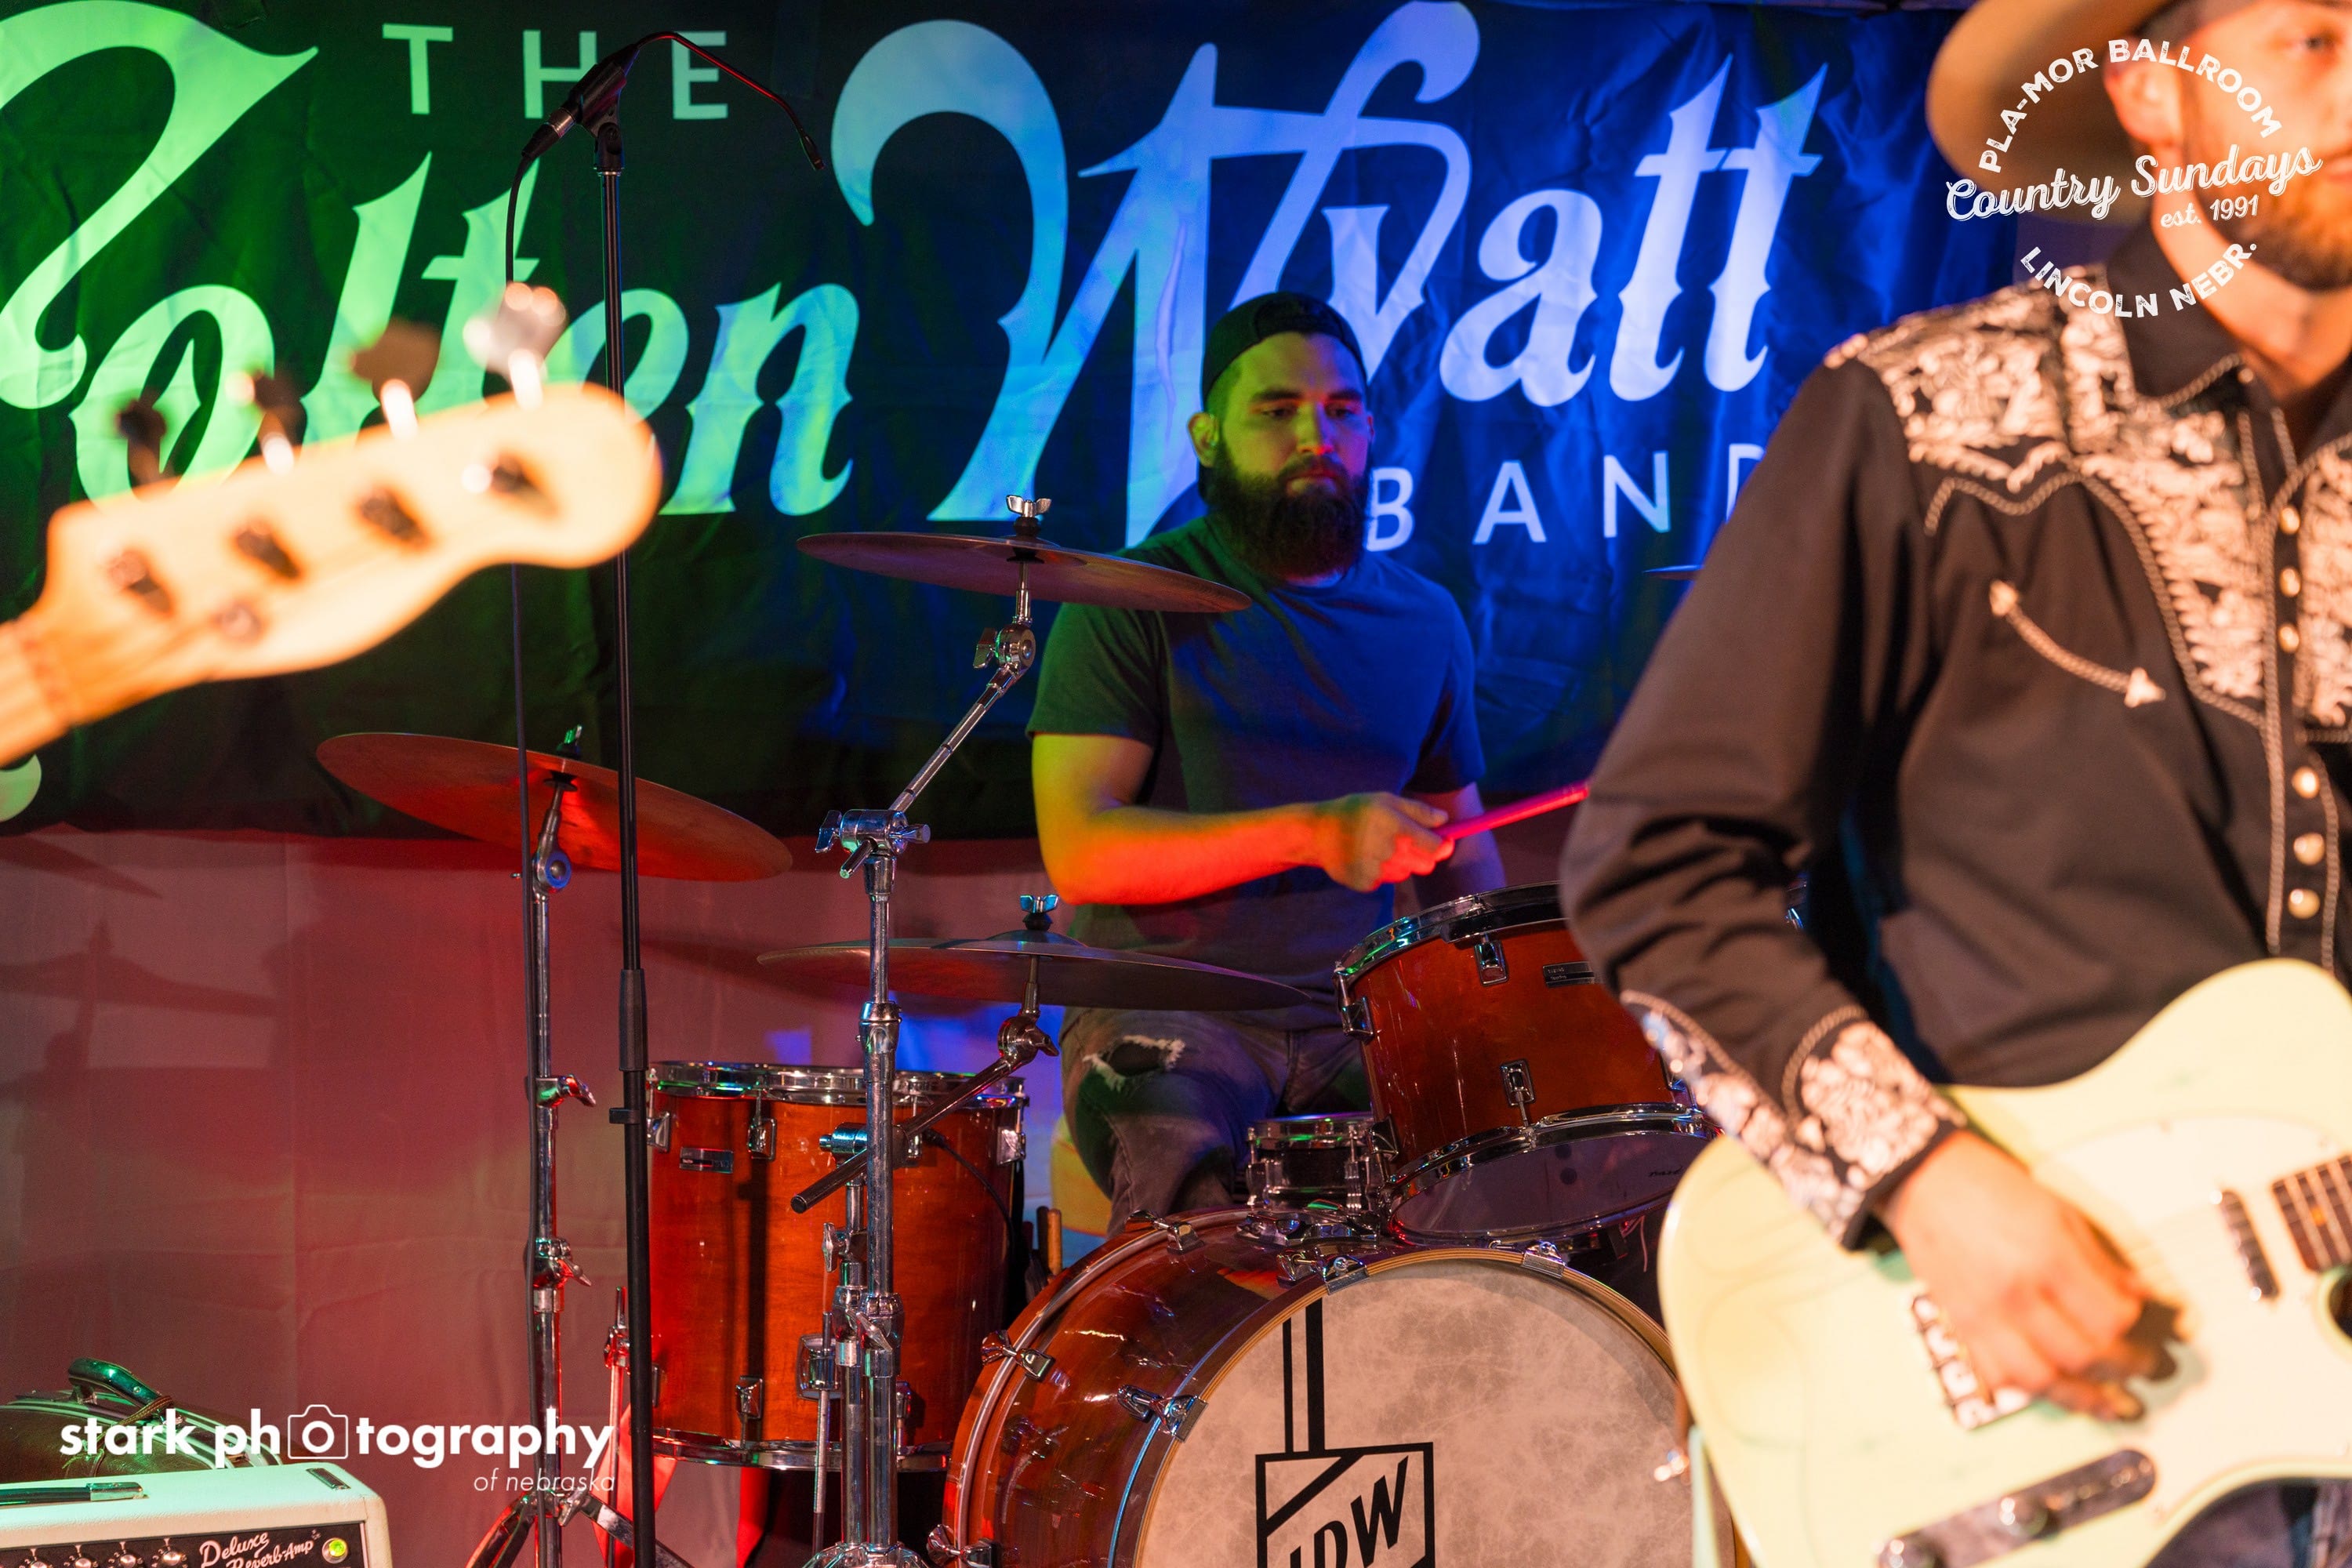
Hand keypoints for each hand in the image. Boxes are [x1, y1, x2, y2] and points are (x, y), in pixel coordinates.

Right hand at [1310, 792, 1452, 891]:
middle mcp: (1389, 851)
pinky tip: (1366, 859)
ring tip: (1379, 848)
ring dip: (1399, 863)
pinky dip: (1380, 873)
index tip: (1443, 841)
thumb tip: (1445, 820)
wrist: (1317, 832)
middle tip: (1405, 843)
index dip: (1443, 845)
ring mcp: (1377, 870)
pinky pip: (1386, 881)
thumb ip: (1418, 811)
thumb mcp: (1386, 800)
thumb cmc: (1355, 811)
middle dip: (1421, 855)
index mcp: (1397, 826)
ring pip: (1405, 873)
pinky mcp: (1366, 883)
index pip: (1436, 847)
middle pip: (1426, 865)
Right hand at [1877, 1131, 2160, 1419]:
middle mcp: (2015, 1292)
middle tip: (2141, 1368)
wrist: (1923, 1181)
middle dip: (2122, 1368)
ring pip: (2041, 1379)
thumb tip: (2138, 1294)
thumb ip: (2100, 1258)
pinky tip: (2053, 1389)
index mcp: (2045, 1256)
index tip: (2144, 1324)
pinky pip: (1999, 1375)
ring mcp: (1985, 1314)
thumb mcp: (2058, 1209)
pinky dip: (2030, 1389)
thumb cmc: (1987, 1186)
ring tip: (2108, 1403)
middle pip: (2083, 1354)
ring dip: (2081, 1398)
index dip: (2136, 1327)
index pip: (2109, 1317)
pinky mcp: (1963, 1325)